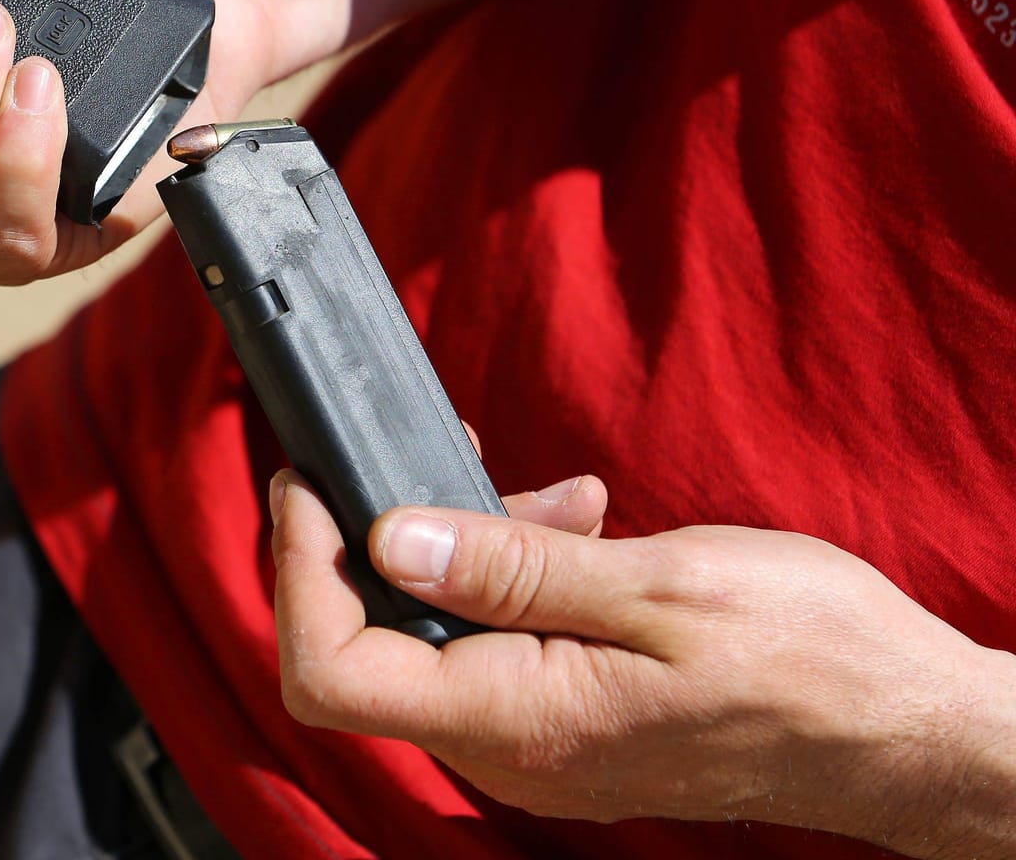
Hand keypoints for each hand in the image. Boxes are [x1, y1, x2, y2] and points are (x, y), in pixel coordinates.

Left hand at [270, 471, 1015, 855]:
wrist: (909, 732)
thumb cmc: (814, 660)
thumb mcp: (662, 585)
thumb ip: (512, 567)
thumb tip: (389, 541)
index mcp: (517, 723)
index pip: (332, 671)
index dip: (297, 571)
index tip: (307, 482)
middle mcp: (507, 750)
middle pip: (362, 651)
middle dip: (368, 543)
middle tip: (408, 456)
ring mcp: (534, 742)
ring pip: (430, 639)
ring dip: (458, 548)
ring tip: (555, 495)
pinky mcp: (563, 721)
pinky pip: (491, 646)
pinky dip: (507, 576)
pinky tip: (573, 524)